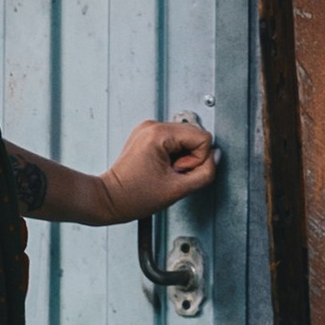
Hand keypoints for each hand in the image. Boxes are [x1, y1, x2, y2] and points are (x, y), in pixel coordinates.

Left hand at [98, 117, 220, 219]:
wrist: (109, 199)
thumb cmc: (133, 196)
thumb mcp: (178, 189)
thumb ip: (205, 173)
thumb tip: (216, 157)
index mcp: (159, 133)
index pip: (203, 138)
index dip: (197, 160)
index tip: (179, 172)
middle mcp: (153, 125)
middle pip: (195, 136)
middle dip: (189, 158)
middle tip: (172, 173)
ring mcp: (149, 129)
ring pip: (186, 139)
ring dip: (181, 158)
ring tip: (165, 171)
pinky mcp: (147, 136)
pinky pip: (174, 142)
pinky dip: (173, 156)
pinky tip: (161, 168)